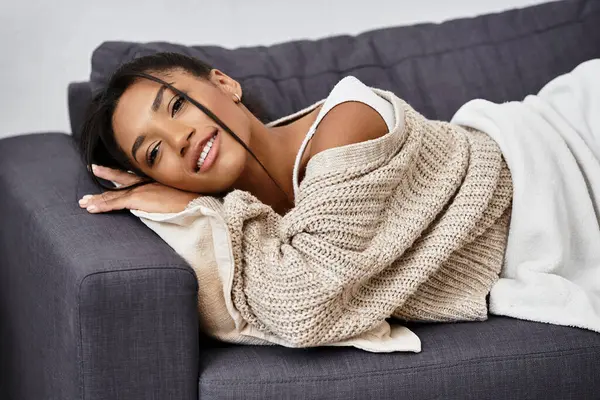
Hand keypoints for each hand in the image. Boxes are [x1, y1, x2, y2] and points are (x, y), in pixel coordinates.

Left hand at [78, 164, 199, 213]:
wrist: (196, 200)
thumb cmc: (194, 198)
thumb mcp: (182, 192)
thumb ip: (173, 192)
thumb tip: (173, 199)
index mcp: (156, 179)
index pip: (136, 175)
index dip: (125, 171)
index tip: (116, 168)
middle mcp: (146, 182)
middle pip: (121, 179)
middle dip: (106, 175)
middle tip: (93, 168)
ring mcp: (140, 189)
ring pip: (113, 194)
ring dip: (97, 198)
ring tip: (84, 201)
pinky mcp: (137, 199)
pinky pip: (114, 203)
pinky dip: (101, 206)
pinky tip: (90, 209)